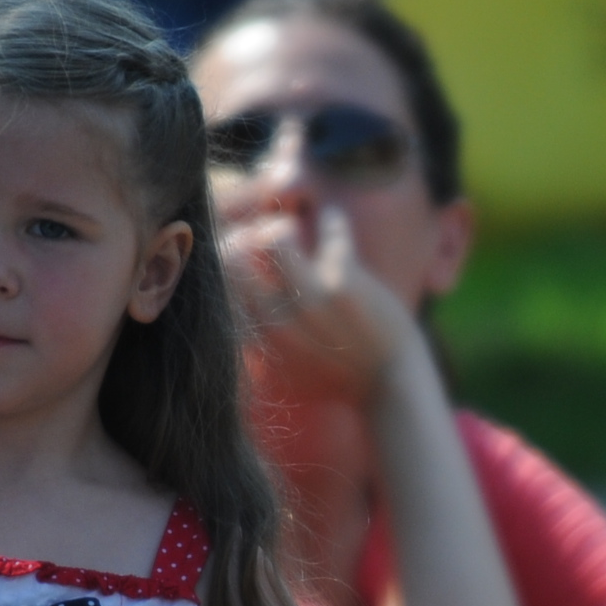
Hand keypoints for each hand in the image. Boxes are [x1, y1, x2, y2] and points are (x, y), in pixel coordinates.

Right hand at [225, 203, 416, 405]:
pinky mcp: (344, 283)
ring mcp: (310, 299)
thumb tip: (236, 298)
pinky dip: (331, 219)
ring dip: (283, 225)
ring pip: (274, 238)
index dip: (220, 256)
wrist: (391, 386)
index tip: (238, 249)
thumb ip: (259, 334)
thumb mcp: (284, 364)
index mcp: (257, 336)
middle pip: (229, 257)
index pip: (214, 284)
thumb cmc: (337, 375)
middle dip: (241, 235)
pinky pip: (330, 228)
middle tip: (262, 235)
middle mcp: (275, 319)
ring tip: (292, 227)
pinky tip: (331, 220)